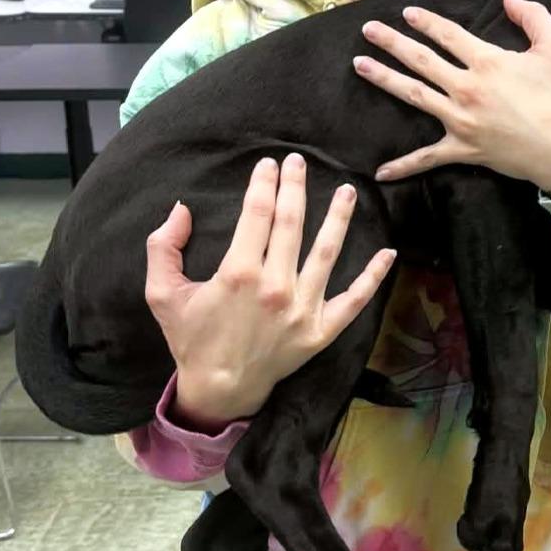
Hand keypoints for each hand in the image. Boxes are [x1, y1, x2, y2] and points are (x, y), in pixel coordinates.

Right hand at [144, 155, 396, 429]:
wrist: (220, 388)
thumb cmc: (192, 337)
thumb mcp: (162, 294)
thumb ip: (164, 248)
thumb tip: (181, 209)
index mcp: (239, 273)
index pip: (258, 213)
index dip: (264, 183)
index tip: (269, 164)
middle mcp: (276, 287)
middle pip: (292, 224)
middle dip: (296, 187)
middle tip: (300, 161)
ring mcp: (303, 309)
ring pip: (328, 252)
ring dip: (339, 218)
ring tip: (347, 191)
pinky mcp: (322, 331)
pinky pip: (354, 300)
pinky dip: (373, 277)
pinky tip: (387, 252)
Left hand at [352, 0, 550, 192]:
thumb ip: (533, 16)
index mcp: (488, 62)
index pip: (448, 35)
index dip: (426, 22)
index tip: (407, 12)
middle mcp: (467, 88)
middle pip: (421, 60)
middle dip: (392, 42)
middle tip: (368, 29)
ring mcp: (460, 120)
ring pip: (414, 95)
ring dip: (385, 78)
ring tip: (360, 64)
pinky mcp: (462, 149)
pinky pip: (428, 158)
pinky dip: (404, 166)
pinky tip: (381, 172)